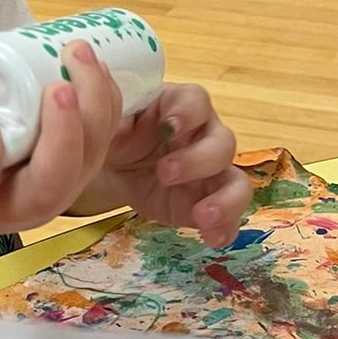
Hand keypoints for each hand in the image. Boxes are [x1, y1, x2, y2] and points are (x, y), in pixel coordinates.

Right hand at [0, 23, 123, 234]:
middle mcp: (8, 208)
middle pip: (48, 188)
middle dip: (63, 136)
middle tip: (58, 85)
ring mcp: (47, 197)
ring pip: (83, 169)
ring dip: (94, 114)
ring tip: (80, 57)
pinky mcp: (72, 177)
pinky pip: (99, 150)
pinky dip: (106, 110)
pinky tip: (98, 70)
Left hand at [81, 84, 249, 247]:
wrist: (116, 166)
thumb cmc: (120, 132)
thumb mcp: (111, 122)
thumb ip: (112, 113)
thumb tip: (100, 101)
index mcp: (178, 106)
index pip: (195, 100)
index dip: (188, 112)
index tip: (169, 125)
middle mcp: (204, 135)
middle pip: (222, 142)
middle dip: (198, 159)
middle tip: (165, 173)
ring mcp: (212, 171)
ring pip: (237, 181)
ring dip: (225, 199)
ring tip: (203, 216)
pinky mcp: (209, 201)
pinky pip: (231, 215)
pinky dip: (226, 227)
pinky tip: (211, 238)